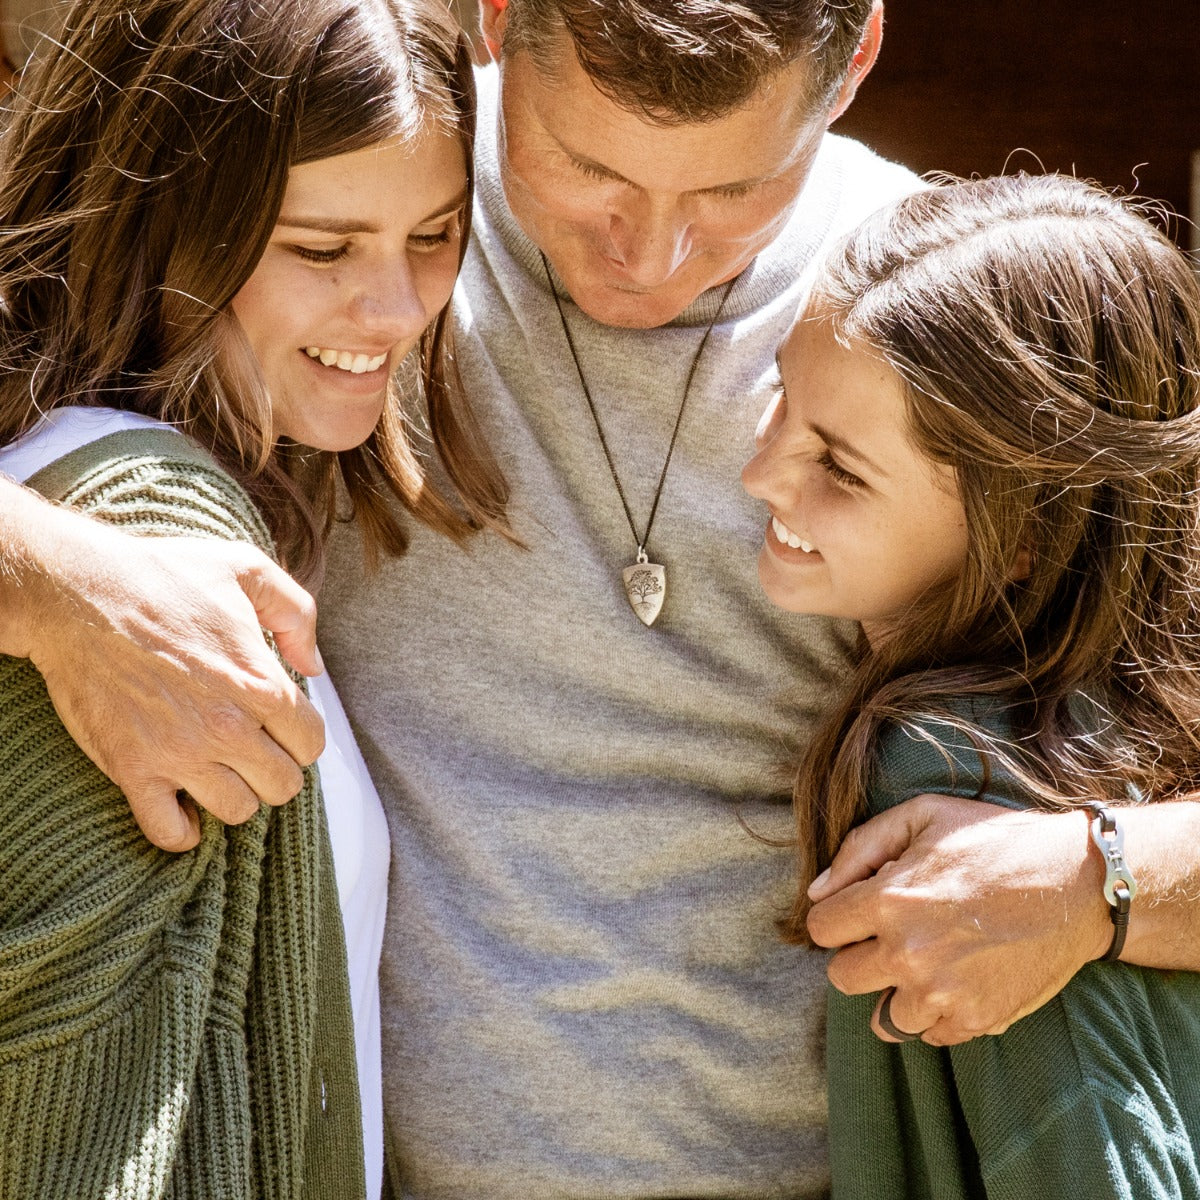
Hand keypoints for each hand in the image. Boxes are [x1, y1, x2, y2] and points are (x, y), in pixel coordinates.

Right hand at [20, 520, 324, 850]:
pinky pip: (169, 832)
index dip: (301, 736)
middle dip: (273, 768)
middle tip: (252, 748)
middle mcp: (227, 727)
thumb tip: (314, 667)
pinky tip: (182, 803)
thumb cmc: (165, 576)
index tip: (280, 725)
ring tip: (218, 769)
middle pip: (282, 785)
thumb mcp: (246, 569)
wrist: (78, 593)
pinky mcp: (132, 769)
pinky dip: (181, 830)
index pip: (312, 744)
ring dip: (232, 794)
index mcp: (261, 683)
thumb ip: (297, 614)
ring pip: (236, 811)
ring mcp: (179, 753)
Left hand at [806, 795, 1110, 1044]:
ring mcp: (943, 993)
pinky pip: (929, 1035)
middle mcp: (909, 954)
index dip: (838, 916)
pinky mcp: (977, 1019)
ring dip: (897, 990)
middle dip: (861, 954)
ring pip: (883, 1016)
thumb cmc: (996, 840)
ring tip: (928, 960)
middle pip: (842, 977)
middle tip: (894, 935)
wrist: (1078, 882)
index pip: (820, 929)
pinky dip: (934, 1013)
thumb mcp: (922, 816)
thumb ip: (860, 848)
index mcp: (888, 901)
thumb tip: (817, 890)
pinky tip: (955, 979)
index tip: (861, 909)